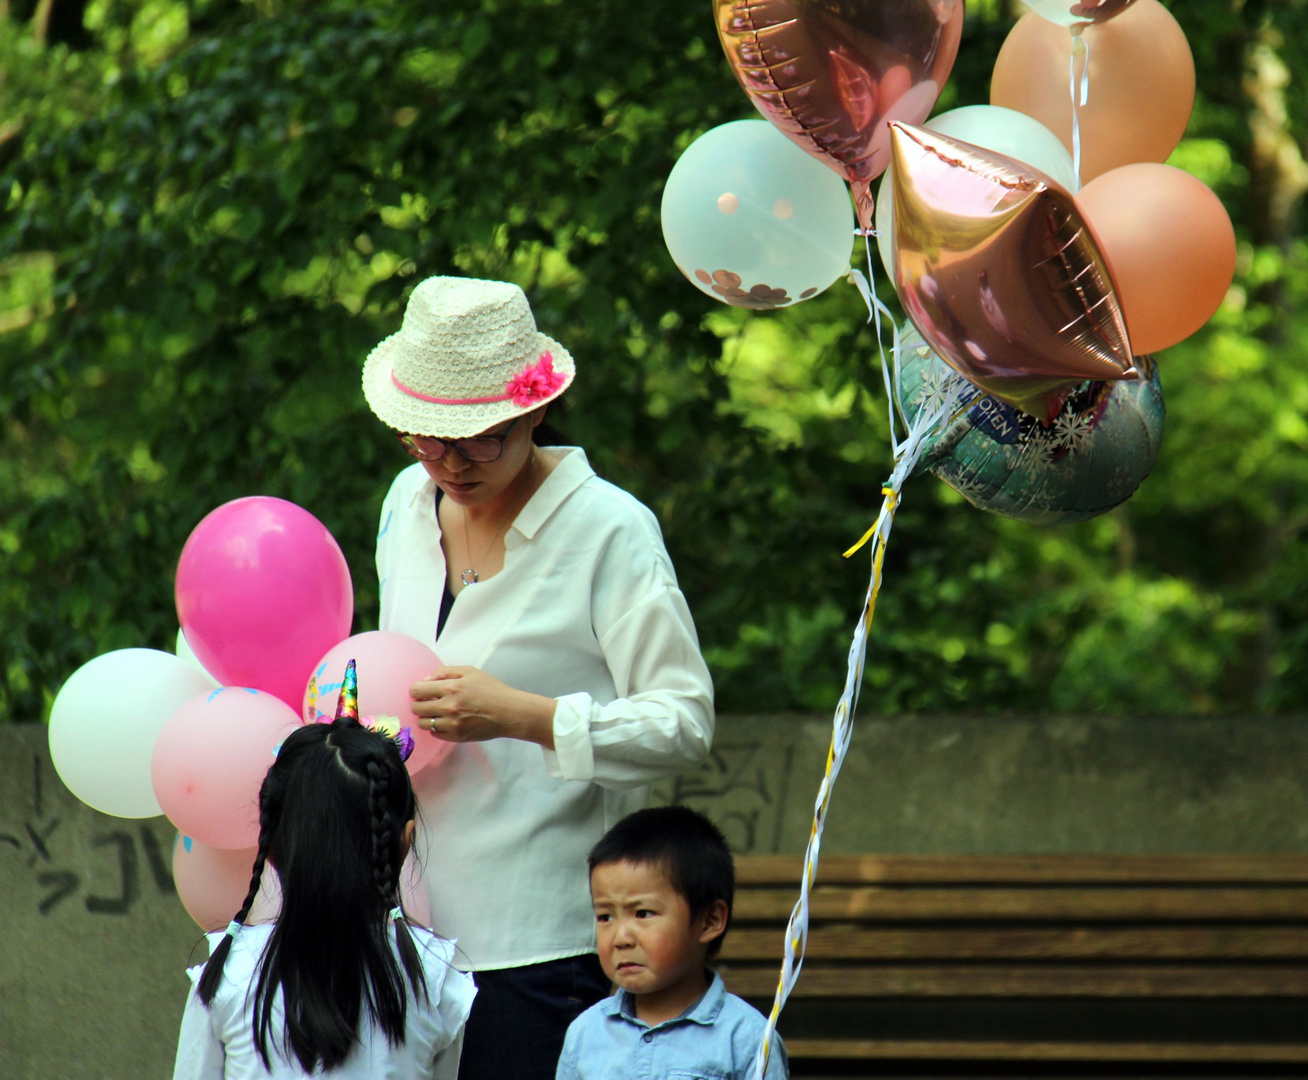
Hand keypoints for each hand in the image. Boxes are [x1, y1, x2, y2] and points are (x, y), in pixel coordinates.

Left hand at [410, 666, 555, 748]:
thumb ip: (445, 672)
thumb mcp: (470, 671)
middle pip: (416, 708)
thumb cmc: (491, 689)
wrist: (508, 712)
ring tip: (439, 712)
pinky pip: (434, 734)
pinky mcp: (455, 737)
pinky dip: (437, 727)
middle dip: (420, 703)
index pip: (417, 690)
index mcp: (451, 688)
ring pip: (423, 723)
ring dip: (427, 716)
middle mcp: (448, 707)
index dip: (417, 689)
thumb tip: (425, 680)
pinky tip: (447, 721)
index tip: (423, 691)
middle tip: (429, 702)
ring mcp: (451, 724)